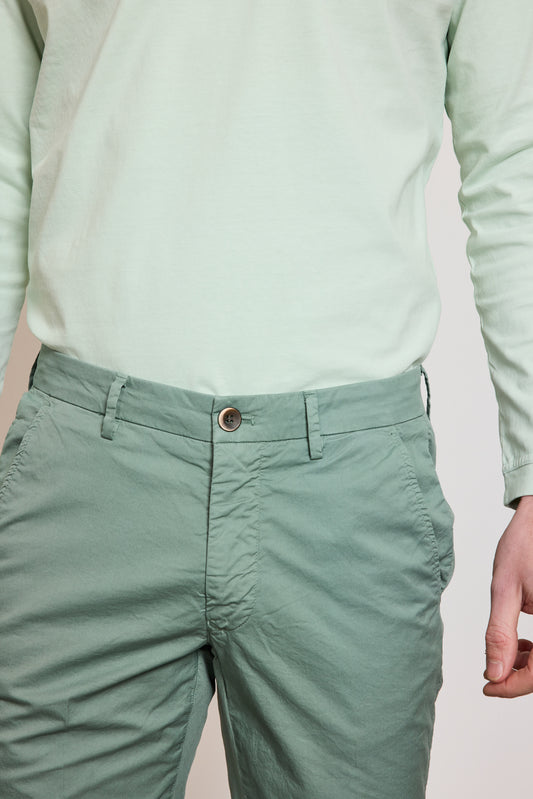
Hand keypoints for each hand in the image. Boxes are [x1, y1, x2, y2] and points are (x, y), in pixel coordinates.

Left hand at [483, 494, 532, 696]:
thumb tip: (493, 674)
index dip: (513, 687)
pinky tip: (523, 643)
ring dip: (532, 665)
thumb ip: (498, 634)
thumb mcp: (505, 589)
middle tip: (493, 672)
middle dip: (521, 676)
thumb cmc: (526, 545)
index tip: (488, 687)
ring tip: (507, 652)